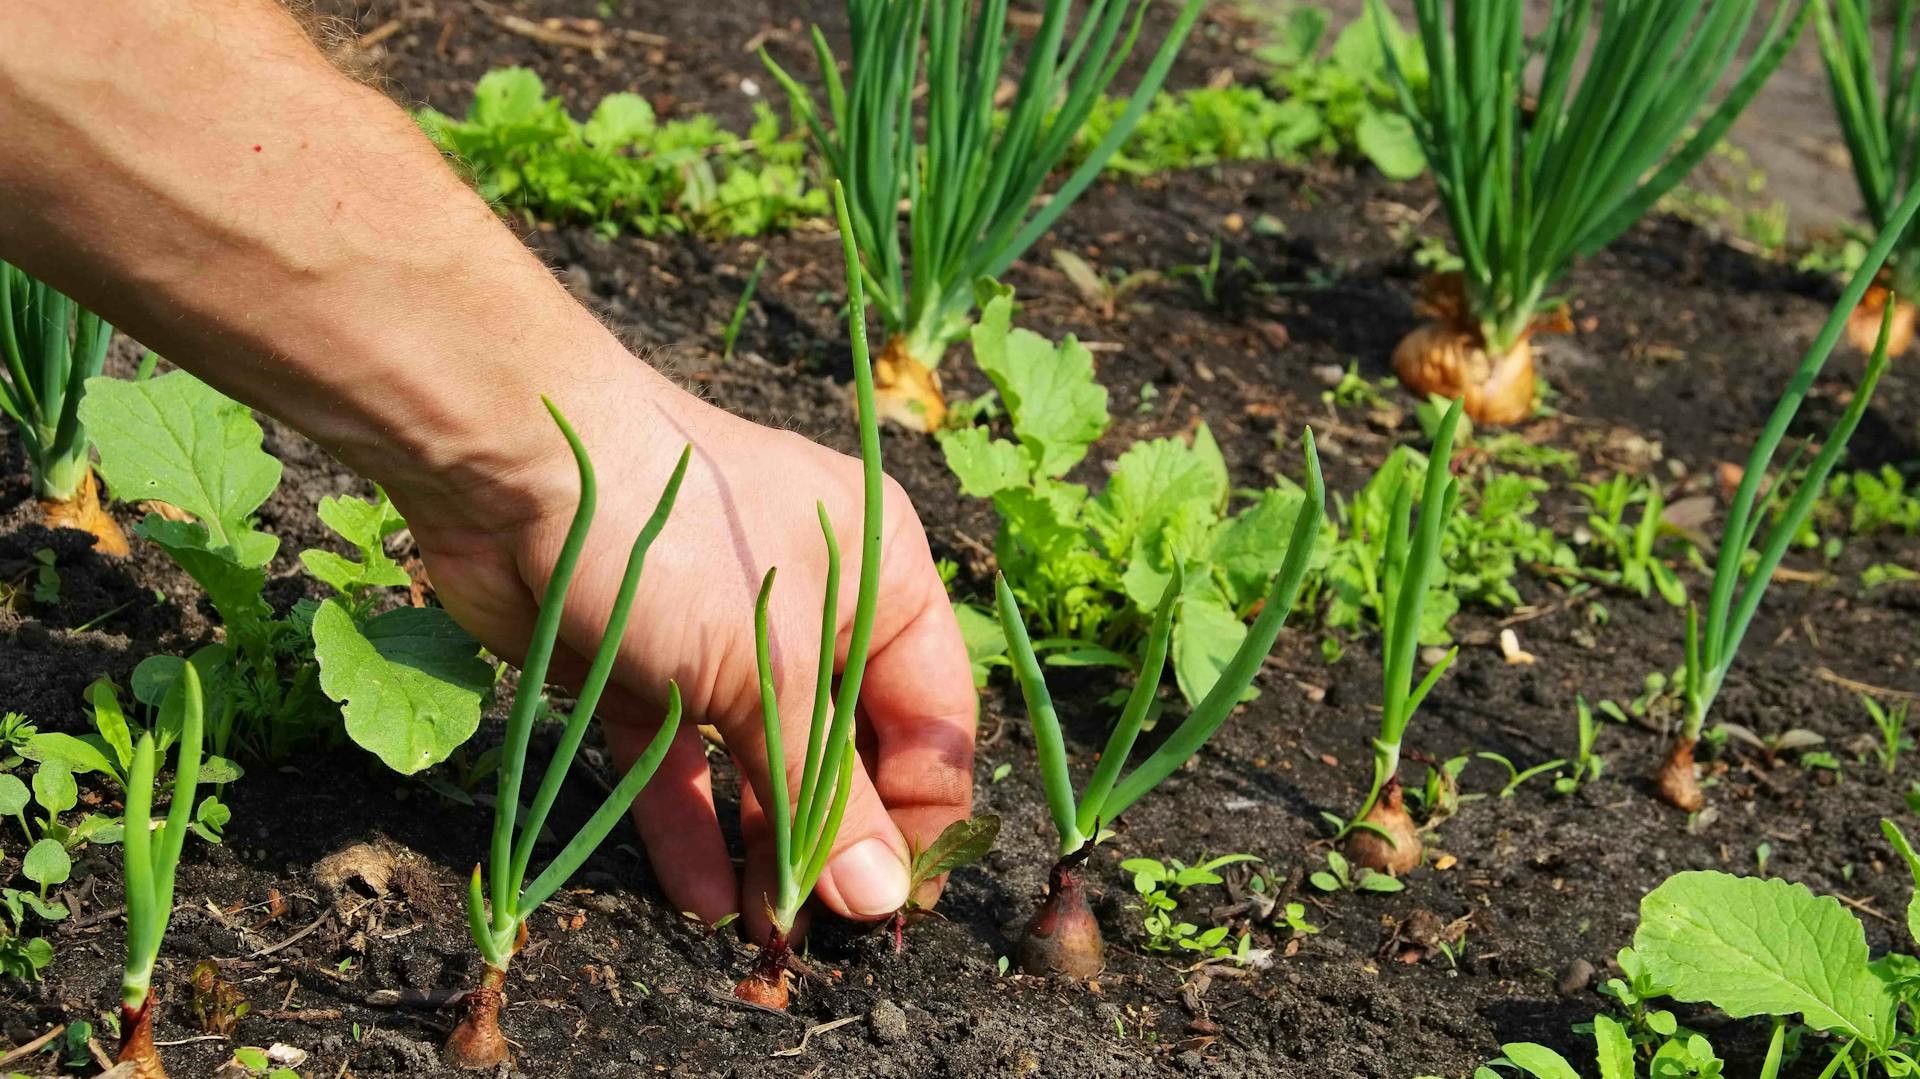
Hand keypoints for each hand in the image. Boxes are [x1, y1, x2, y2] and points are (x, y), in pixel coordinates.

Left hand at [394, 351, 977, 941]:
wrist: (517, 465)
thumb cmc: (682, 544)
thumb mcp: (771, 669)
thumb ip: (824, 792)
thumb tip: (879, 899)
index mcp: (885, 577)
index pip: (933, 719)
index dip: (924, 817)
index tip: (900, 908)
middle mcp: (817, 609)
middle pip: (847, 748)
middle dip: (836, 842)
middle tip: (824, 936)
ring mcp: (725, 638)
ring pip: (762, 762)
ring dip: (764, 847)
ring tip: (762, 934)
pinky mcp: (645, 667)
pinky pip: (682, 760)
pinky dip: (689, 824)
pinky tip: (696, 899)